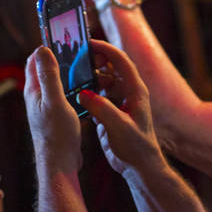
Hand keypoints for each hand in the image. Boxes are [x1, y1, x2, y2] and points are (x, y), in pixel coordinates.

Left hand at [25, 46, 82, 172]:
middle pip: (48, 68)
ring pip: (58, 82)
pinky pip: (65, 95)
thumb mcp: (55, 101)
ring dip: (71, 73)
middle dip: (62, 57)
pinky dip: (76, 87)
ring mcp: (46, 106)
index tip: (64, 38)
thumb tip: (42, 49)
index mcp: (34, 90)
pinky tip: (88, 89)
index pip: (35, 59)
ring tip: (89, 68)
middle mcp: (37, 96)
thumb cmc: (56, 134)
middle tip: (81, 51)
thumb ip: (49, 75)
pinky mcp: (57, 115)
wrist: (60, 163)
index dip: (48, 46)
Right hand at [78, 40, 163, 177]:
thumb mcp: (119, 127)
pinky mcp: (109, 113)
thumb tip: (82, 93)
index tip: (88, 44)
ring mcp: (118, 102)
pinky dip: (86, 93)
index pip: (121, 61)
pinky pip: (96, 96)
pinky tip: (73, 95)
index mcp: (135, 90)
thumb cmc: (137, 147)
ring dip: (88, 78)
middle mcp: (127, 93)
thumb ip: (101, 109)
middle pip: (109, 68)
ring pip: (101, 82)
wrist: (140, 168)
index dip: (106, 49)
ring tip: (71, 77)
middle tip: (75, 59)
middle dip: (93, 62)